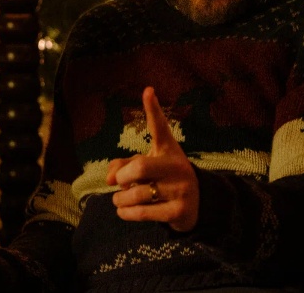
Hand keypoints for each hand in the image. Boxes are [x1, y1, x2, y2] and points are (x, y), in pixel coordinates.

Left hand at [106, 86, 198, 231]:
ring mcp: (180, 190)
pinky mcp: (179, 212)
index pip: (160, 127)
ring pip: (137, 194)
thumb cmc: (163, 180)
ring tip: (119, 200)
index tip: (147, 91)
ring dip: (120, 199)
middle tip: (118, 183)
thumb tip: (108, 180)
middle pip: (140, 167)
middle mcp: (177, 167)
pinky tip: (123, 211)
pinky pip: (143, 213)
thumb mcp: (147, 166)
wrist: (194, 206)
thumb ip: (122, 166)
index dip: (153, 109)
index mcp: (168, 150)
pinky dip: (126, 213)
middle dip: (122, 177)